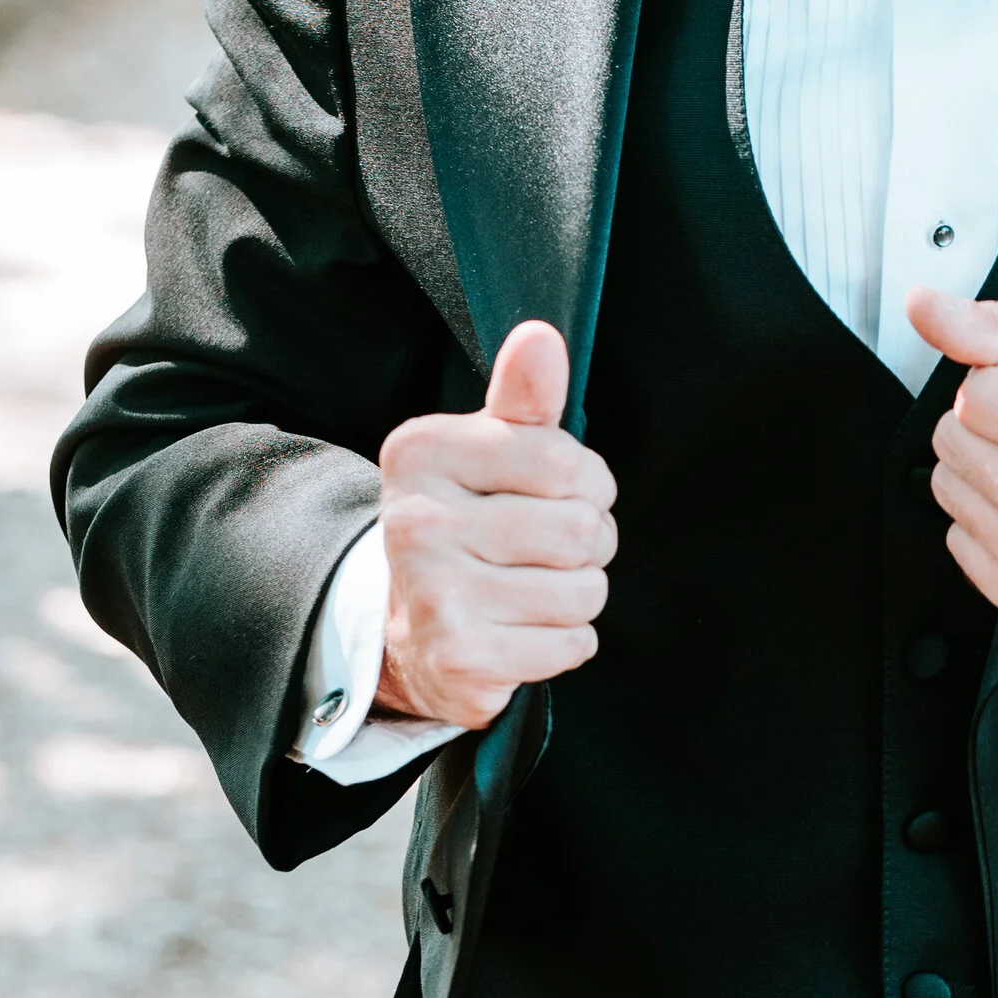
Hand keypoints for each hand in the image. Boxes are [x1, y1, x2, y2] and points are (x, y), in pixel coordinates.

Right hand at [374, 319, 616, 728]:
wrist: (408, 627)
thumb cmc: (470, 521)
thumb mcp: (492, 450)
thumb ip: (523, 397)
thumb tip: (541, 338)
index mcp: (420, 454)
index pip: (564, 461)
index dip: (587, 482)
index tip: (557, 493)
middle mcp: (414, 523)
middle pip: (580, 531)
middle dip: (588, 542)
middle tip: (547, 549)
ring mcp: (432, 596)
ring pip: (584, 591)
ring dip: (579, 595)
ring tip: (534, 588)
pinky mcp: (459, 658)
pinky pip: (572, 644)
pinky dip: (565, 641)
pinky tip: (523, 630)